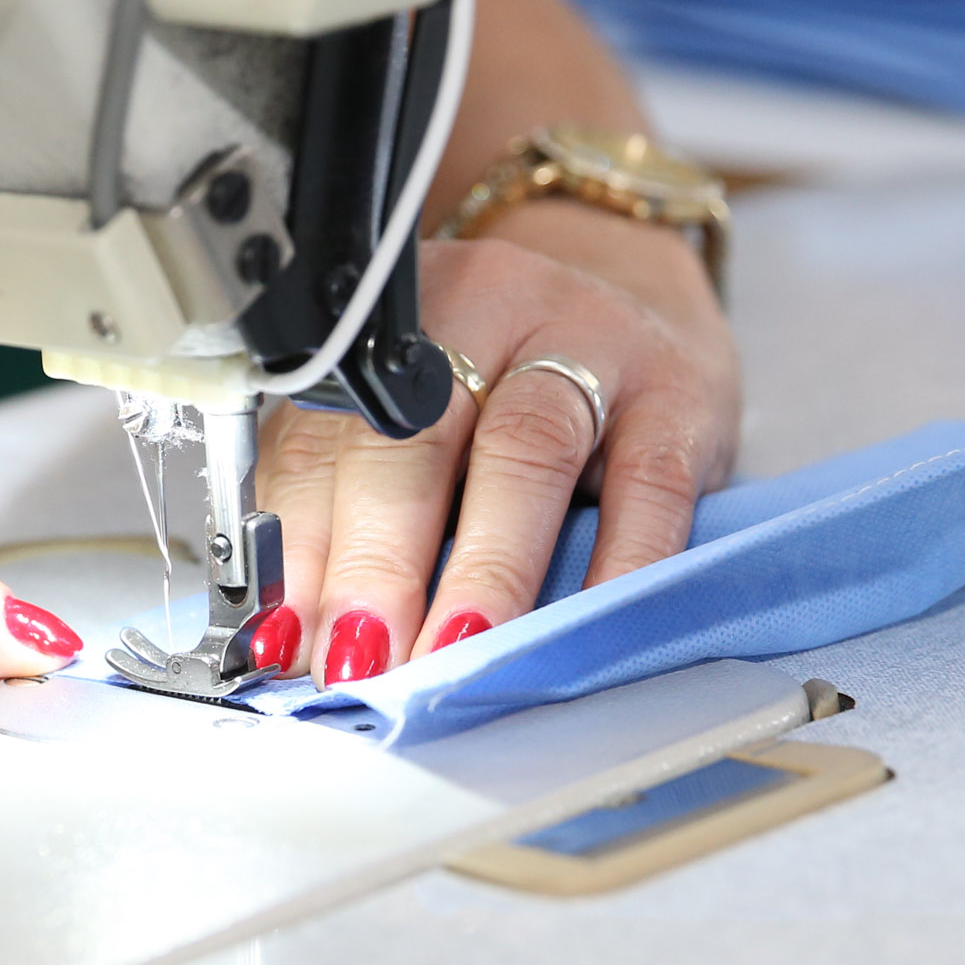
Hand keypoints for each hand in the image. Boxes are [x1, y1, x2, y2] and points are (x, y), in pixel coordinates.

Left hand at [257, 200, 739, 686]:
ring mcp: (591, 345)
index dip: (302, 541)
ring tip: (453, 649)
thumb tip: (297, 632)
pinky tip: (582, 622)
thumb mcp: (415, 424)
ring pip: (526, 450)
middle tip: (359, 656)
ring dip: (484, 566)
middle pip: (416, 435)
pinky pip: (649, 485)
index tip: (285, 638)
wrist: (643, 307)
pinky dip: (617, 562)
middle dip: (379, 559)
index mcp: (396, 327)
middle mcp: (487, 312)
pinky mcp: (678, 396)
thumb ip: (349, 505)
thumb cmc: (507, 387)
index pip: (328, 433)